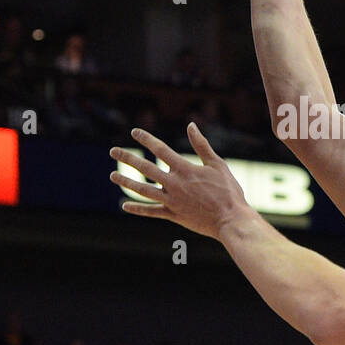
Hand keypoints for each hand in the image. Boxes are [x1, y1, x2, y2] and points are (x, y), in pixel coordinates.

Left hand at [110, 124, 248, 237]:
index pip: (160, 149)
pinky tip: (124, 205)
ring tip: (112, 175)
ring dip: (126, 182)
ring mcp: (172, 201)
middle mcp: (174, 184)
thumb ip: (202, 145)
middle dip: (128, 158)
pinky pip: (151, 212)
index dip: (146, 139)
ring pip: (143, 190)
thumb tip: (191, 125)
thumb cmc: (228, 191)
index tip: (134, 132)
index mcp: (185, 169)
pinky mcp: (173, 215)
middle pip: (145, 168)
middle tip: (113, 151)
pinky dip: (137, 209)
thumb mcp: (217, 164)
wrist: (231, 220)